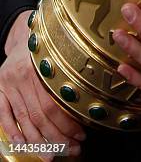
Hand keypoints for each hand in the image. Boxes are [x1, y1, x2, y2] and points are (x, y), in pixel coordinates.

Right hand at [0, 11, 85, 158]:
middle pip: (40, 115)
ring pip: (24, 119)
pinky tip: (24, 145)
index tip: (81, 136)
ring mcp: (9, 83)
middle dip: (58, 137)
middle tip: (72, 149)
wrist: (24, 33)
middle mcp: (23, 75)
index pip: (55, 104)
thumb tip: (89, 106)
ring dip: (39, 141)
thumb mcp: (61, 53)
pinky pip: (4, 115)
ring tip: (52, 154)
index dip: (68, 124)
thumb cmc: (49, 46)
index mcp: (43, 66)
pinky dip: (14, 132)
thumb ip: (70, 76)